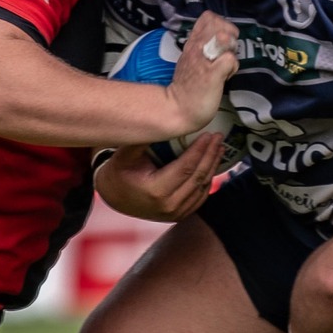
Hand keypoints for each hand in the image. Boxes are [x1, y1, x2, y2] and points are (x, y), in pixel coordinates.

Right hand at [93, 137, 223, 221]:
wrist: (114, 196)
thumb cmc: (120, 172)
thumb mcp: (126, 153)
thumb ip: (146, 138)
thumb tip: (166, 118)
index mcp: (157, 191)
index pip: (186, 168)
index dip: (200, 150)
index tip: (208, 134)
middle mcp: (169, 206)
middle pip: (198, 177)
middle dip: (211, 155)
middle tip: (219, 137)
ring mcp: (176, 213)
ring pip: (202, 188)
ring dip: (212, 166)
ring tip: (219, 148)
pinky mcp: (180, 215)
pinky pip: (200, 196)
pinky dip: (207, 180)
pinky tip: (212, 164)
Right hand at [167, 12, 239, 131]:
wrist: (178, 110)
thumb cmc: (188, 88)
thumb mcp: (193, 60)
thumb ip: (205, 48)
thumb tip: (220, 40)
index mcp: (193, 43)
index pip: (208, 17)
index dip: (221, 25)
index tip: (221, 41)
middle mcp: (197, 48)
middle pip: (219, 22)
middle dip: (230, 35)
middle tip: (226, 53)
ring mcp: (204, 61)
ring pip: (226, 37)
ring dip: (231, 50)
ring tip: (225, 64)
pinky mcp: (212, 75)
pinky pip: (230, 60)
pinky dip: (232, 68)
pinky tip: (226, 77)